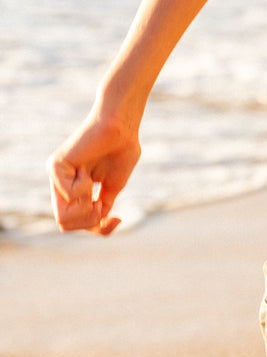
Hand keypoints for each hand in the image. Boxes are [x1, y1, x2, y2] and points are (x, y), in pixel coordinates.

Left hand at [47, 110, 140, 234]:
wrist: (122, 126)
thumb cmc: (120, 150)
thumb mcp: (112, 188)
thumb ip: (101, 206)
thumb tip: (99, 225)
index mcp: (72, 191)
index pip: (74, 224)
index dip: (98, 229)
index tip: (118, 219)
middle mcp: (59, 185)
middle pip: (65, 224)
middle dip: (89, 221)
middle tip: (101, 202)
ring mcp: (55, 176)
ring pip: (63, 217)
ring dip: (86, 208)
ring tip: (93, 185)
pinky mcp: (54, 166)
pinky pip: (69, 195)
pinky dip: (84, 188)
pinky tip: (87, 170)